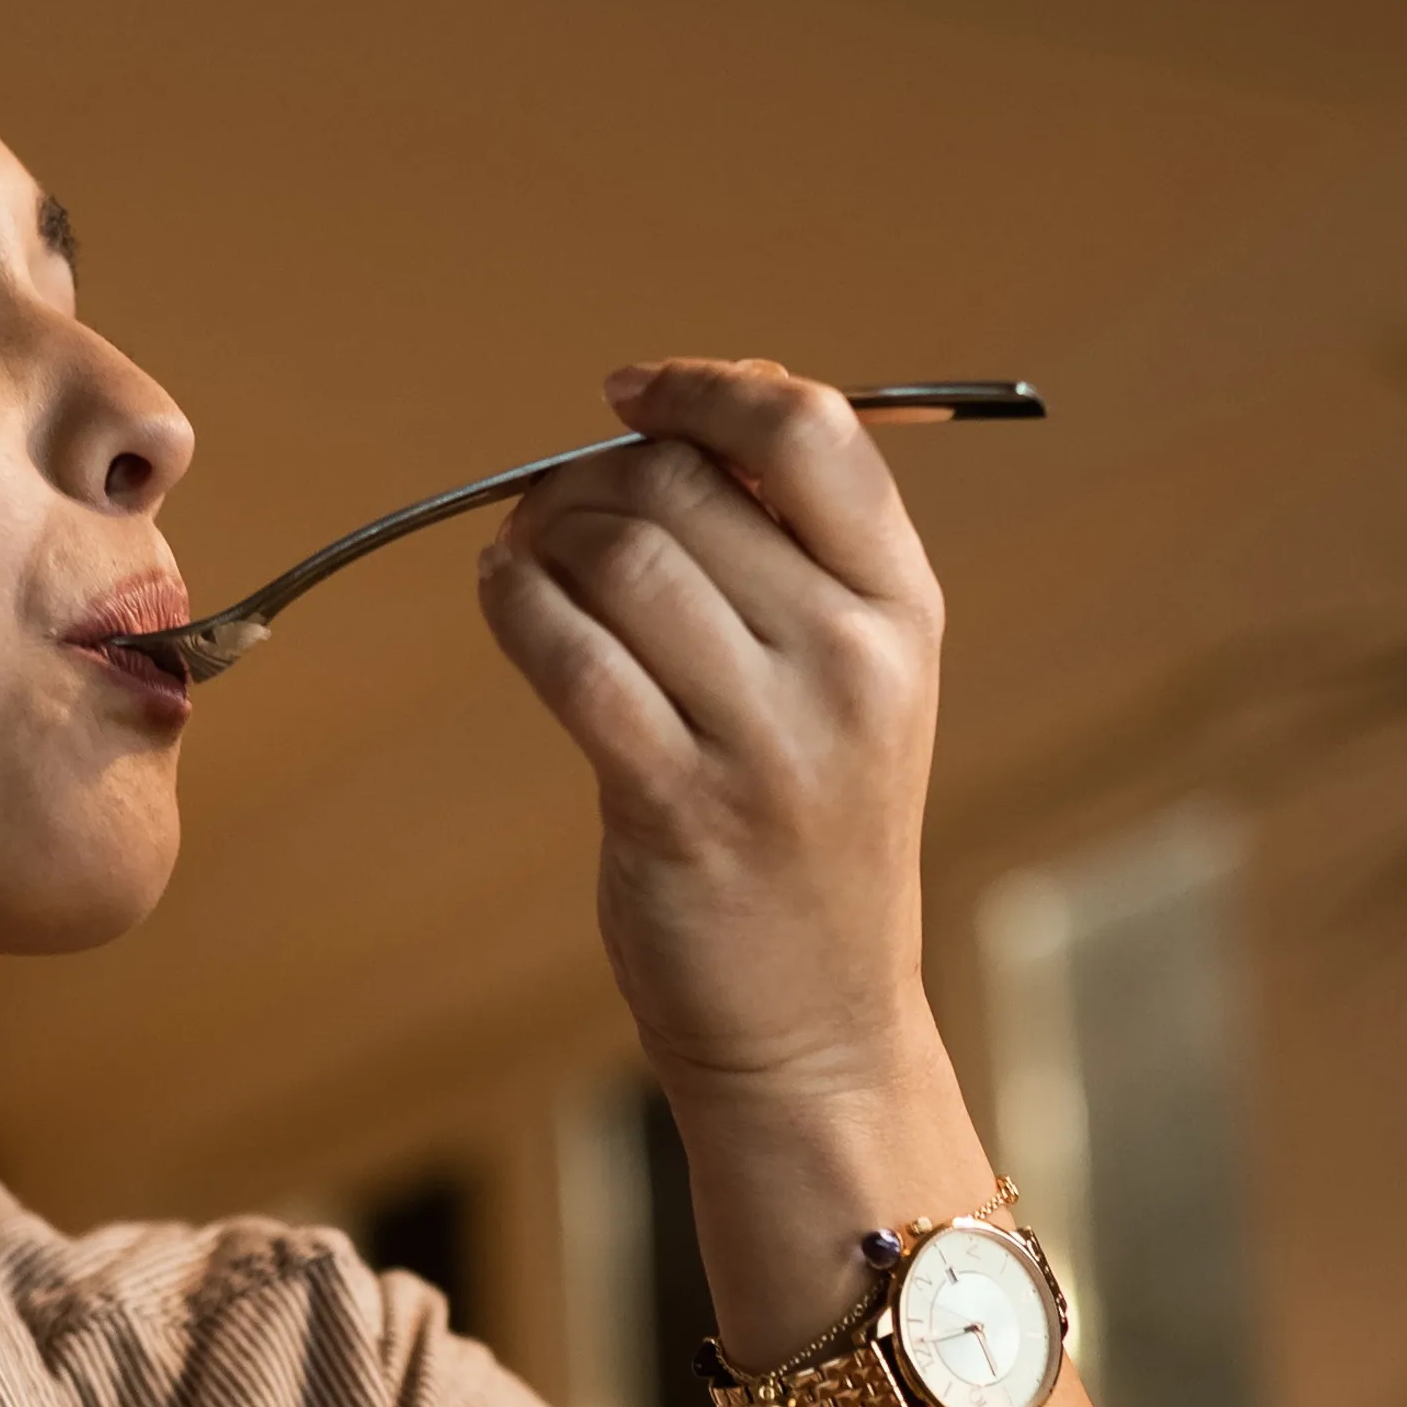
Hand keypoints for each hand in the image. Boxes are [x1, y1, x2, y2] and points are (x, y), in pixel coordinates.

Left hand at [472, 359, 955, 1113]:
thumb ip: (789, 548)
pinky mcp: (676, 803)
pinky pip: (567, 655)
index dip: (705, 387)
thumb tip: (675, 415)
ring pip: (617, 555)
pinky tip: (503, 598)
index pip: (813, 431)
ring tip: (522, 557)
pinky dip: (511, 603)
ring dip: (538, 536)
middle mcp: (851, 662)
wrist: (814, 1018)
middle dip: (589, 474)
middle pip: (684, 485)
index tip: (631, 393)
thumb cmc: (808, 826)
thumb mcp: (851, 677)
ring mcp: (769, 739)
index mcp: (903, 608)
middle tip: (549, 507)